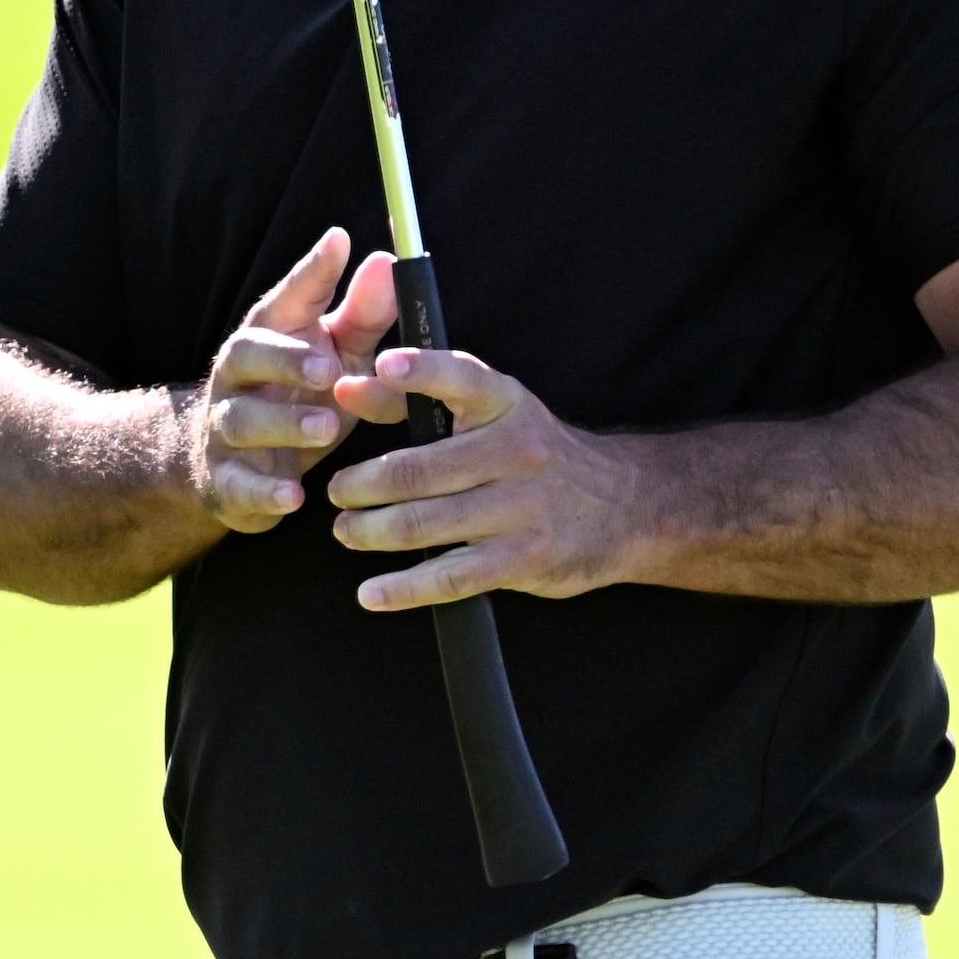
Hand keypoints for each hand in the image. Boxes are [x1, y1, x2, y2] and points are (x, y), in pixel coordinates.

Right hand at [191, 227, 402, 533]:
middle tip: (329, 368)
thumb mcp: (334, 354)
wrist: (229, 468)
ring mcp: (225, 427)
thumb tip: (388, 262)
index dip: (312, 271)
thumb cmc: (297, 397)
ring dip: (283, 424)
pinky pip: (239, 484)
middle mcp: (238, 375)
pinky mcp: (226, 480)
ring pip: (242, 420)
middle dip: (286, 358)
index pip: (287, 296)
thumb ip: (363, 315)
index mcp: (269, 335)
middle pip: (247, 354)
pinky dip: (264, 491)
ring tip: (326, 428)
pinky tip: (293, 495)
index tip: (340, 242)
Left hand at [324, 349, 652, 608]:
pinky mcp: (524, 558)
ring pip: (425, 524)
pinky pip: (451, 576)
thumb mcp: (493, 413)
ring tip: (346, 531)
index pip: (462, 378)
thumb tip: (344, 391)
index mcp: (506, 403)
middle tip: (335, 492)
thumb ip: (415, 398)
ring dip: (371, 532)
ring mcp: (522, 507)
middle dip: (362, 484)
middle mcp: (517, 450)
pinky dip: (403, 588)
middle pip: (419, 468)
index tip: (385, 366)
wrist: (623, 506)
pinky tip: (372, 592)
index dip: (423, 370)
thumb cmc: (531, 453)